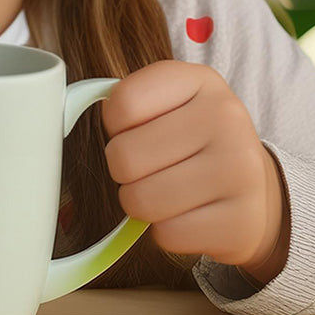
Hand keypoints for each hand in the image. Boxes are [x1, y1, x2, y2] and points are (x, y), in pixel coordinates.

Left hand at [100, 61, 289, 283]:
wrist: (259, 192)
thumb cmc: (194, 142)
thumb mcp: (170, 104)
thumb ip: (124, 102)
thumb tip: (55, 117)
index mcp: (199, 79)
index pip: (121, 104)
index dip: (115, 127)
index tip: (137, 130)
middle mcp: (226, 116)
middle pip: (124, 157)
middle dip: (125, 171)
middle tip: (151, 169)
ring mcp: (239, 170)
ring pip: (141, 200)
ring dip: (141, 204)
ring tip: (168, 192)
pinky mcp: (240, 221)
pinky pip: (166, 235)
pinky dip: (167, 232)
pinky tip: (190, 215)